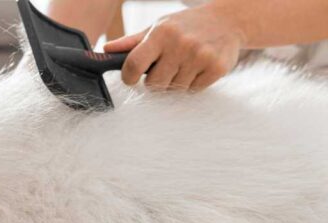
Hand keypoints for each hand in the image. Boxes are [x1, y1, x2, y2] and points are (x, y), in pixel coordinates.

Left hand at [104, 4, 245, 90]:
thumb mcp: (157, 27)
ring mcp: (200, 56)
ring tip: (184, 64)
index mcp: (161, 33)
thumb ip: (131, 42)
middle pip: (154, 85)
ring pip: (174, 89)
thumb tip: (105, 49)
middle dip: (155, 82)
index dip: (129, 77)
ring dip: (175, 82)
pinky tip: (198, 68)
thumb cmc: (185, 26)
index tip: (131, 79)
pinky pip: (193, 91)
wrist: (227, 20)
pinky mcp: (216, 68)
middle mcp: (180, 44)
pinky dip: (192, 84)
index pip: (134, 64)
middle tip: (165, 69)